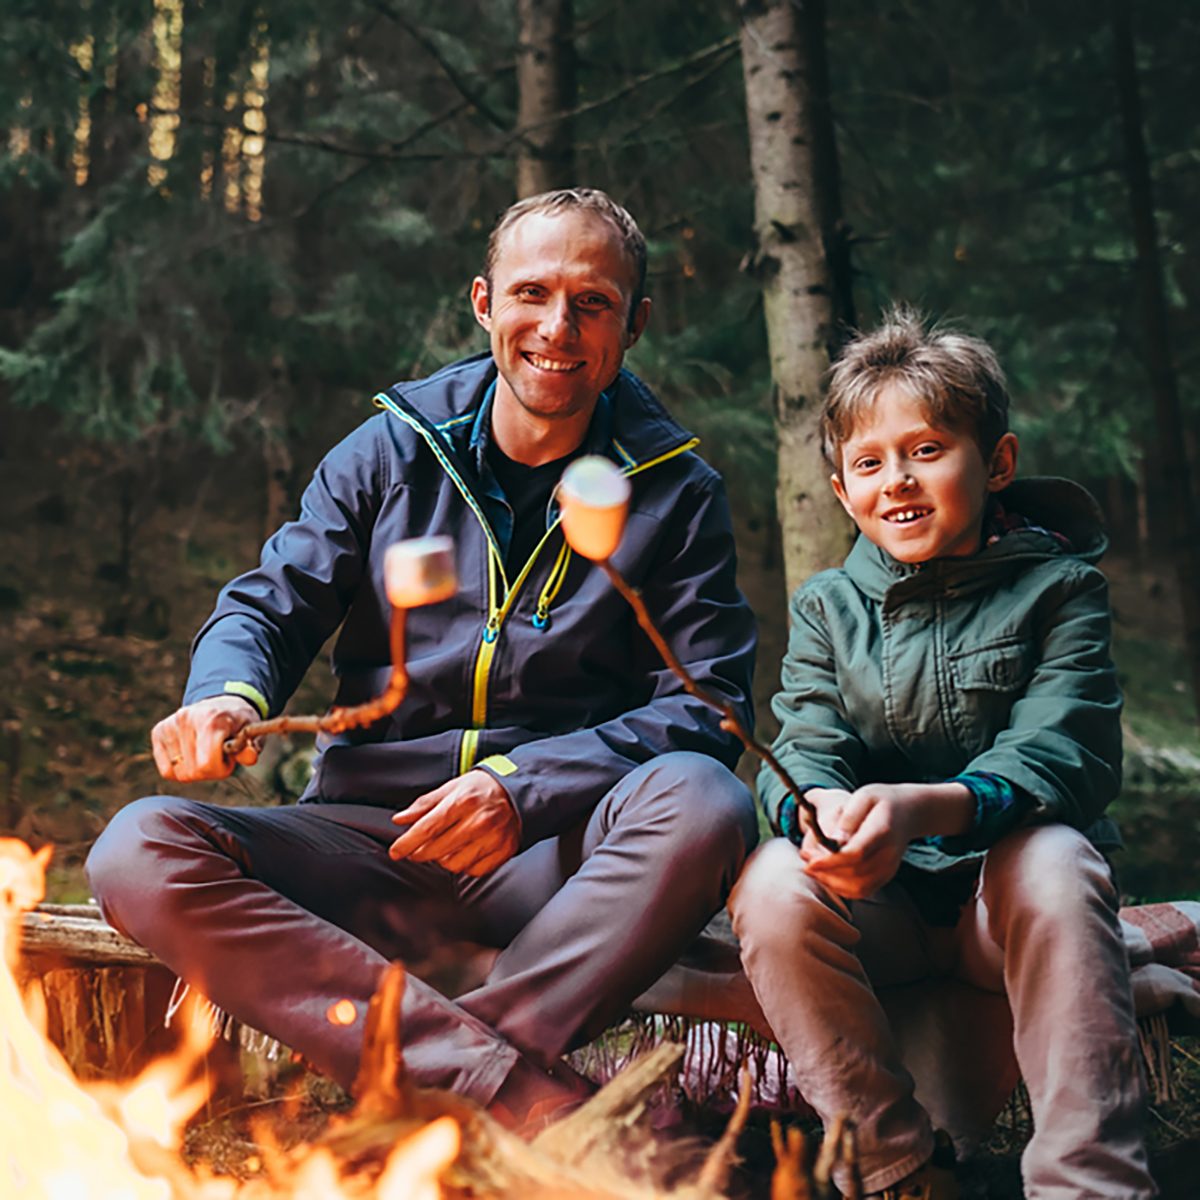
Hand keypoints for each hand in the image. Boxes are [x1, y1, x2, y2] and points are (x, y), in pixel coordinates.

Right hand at [151, 695, 260, 781]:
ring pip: (178, 772)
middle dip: (210, 770)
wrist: (224, 703)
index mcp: (212, 720)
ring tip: (205, 752)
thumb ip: (250, 747)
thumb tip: (250, 757)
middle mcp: (187, 719)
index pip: (206, 764)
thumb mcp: (250, 732)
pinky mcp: (159, 731)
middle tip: (218, 755)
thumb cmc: (238, 722)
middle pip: (193, 771)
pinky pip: (166, 770)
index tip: (229, 758)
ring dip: (195, 770)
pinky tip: (191, 754)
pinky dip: (179, 769)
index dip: (221, 768)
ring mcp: (171, 724)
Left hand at [389, 769, 520, 875]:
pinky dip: (464, 865)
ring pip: (453, 864)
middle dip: (419, 853)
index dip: (407, 842)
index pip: (428, 828)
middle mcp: (479, 821)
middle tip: (415, 850)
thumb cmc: (481, 789)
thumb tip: (401, 819)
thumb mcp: (451, 788)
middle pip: (437, 850)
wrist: (518, 791)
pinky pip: (473, 870)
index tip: (395, 851)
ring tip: (444, 848)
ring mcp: (493, 838)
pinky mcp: (503, 851)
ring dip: (442, 860)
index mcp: (463, 801)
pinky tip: (464, 852)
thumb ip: (425, 805)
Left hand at [800, 783, 917, 899]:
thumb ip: (848, 817)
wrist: (909, 812)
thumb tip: (833, 839)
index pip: (856, 854)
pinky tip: (827, 876)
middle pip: (855, 874)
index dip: (830, 861)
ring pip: (858, 888)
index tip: (810, 861)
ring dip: (831, 883)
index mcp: (882, 831)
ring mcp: (889, 868)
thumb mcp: (863, 796)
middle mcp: (889, 854)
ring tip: (812, 869)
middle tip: (805, 861)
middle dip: (826, 872)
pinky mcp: (886, 876)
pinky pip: (863, 891)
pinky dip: (842, 888)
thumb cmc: (881, 801)